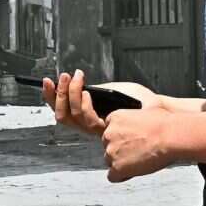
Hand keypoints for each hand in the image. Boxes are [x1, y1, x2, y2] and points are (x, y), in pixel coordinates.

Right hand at [41, 72, 163, 134]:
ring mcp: (98, 128)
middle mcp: (91, 125)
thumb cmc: (141, 101)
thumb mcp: (113, 89)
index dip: (51, 97)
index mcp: (91, 116)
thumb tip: (78, 84)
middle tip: (57, 78)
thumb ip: (97, 90)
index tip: (46, 81)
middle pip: (62, 116)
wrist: (158, 108)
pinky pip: (87, 119)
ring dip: (68, 94)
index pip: (64, 110)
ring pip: (72, 117)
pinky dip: (82, 103)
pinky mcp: (107, 128)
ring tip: (74, 78)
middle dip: (55, 96)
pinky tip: (85, 92)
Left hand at [102, 107, 175, 182]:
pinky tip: (133, 172)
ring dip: (121, 163)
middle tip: (138, 152)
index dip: (121, 138)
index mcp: (114, 118)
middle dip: (120, 150)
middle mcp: (108, 134)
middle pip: (108, 146)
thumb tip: (138, 126)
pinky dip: (122, 176)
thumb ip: (133, 119)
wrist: (170, 136)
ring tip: (139, 161)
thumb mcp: (144, 112)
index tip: (132, 141)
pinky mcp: (117, 167)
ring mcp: (111, 151)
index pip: (110, 131)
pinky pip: (112, 176)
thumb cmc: (164, 123)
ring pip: (110, 161)